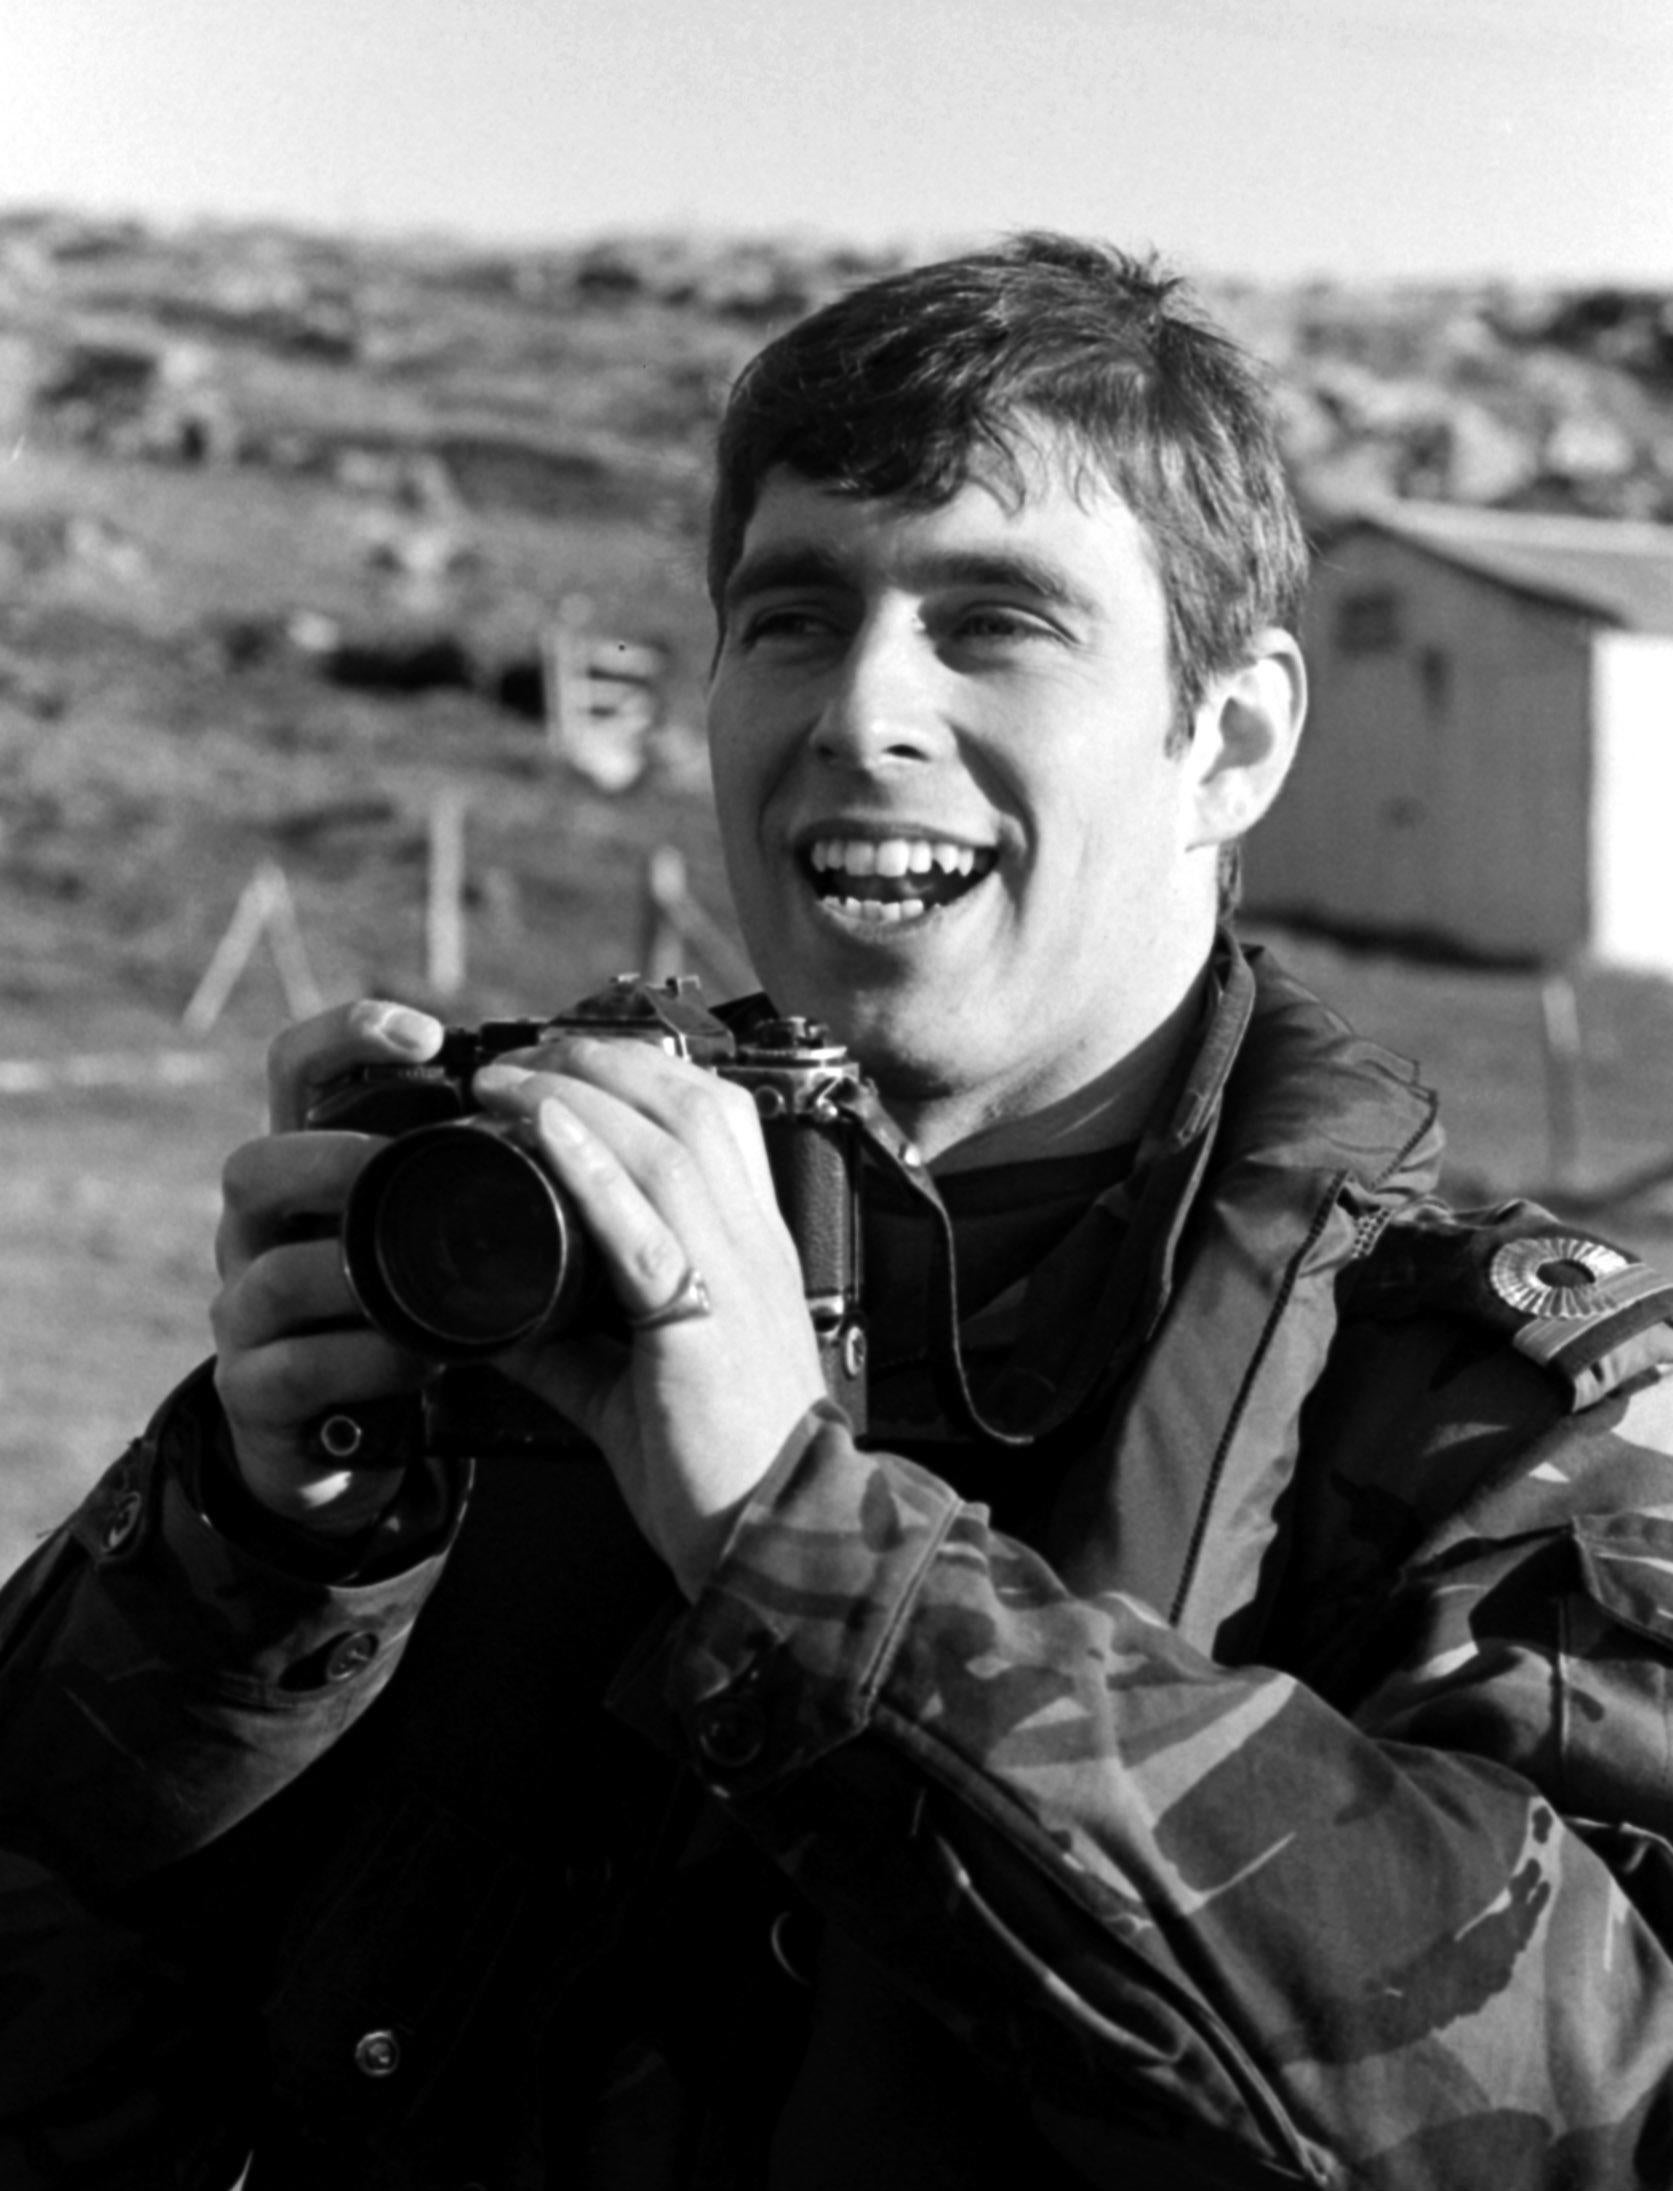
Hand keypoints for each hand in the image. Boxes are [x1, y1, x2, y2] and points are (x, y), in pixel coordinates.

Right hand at [210, 1000, 444, 1534]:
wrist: (342, 1436)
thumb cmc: (400, 1309)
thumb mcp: (426, 1229)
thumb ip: (466, 1172)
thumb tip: (575, 1106)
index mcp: (308, 1169)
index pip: (299, 1074)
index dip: (347, 1039)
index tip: (427, 1036)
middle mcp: (259, 1231)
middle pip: (254, 1166)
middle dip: (330, 1159)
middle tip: (399, 1163)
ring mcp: (245, 1314)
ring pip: (271, 1275)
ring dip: (353, 1274)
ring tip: (423, 1279)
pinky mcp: (252, 1394)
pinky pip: (292, 1370)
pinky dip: (360, 1361)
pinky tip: (416, 1356)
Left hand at [474, 1037, 827, 1598]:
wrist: (775, 1538)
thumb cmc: (721, 1467)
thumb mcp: (630, 1387)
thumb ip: (564, 1346)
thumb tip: (483, 1319)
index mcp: (749, 1250)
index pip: (719, 1119)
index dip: (645, 1073)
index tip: (572, 1064)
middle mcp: (752, 1246)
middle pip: (695, 1104)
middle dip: (606, 1060)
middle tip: (526, 1055)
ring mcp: (734, 1276)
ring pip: (672, 1140)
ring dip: (585, 1092)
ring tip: (513, 1080)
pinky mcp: (701, 1321)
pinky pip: (646, 1223)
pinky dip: (594, 1165)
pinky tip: (548, 1128)